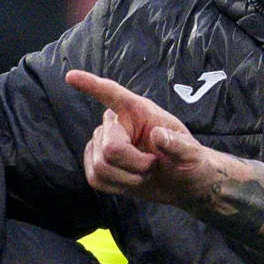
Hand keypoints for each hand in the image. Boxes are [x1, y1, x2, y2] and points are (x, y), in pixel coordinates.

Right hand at [62, 67, 243, 208]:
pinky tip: (130, 181)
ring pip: (100, 166)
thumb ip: (178, 146)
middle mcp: (117, 124)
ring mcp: (104, 144)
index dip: (91, 85)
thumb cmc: (190, 161)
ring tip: (143, 174)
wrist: (184, 183)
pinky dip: (116, 187)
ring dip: (126, 179)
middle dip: (133, 165)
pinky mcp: (98, 164)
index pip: (111, 94)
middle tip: (152, 165)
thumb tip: (157, 135)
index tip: (71, 77)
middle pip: (108, 148)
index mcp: (138, 111)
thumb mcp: (192, 154)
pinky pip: (95, 179)